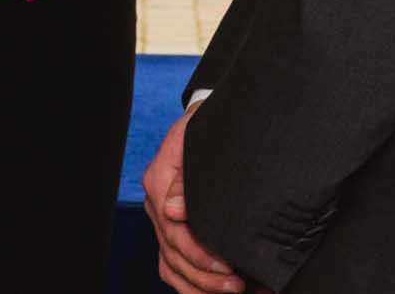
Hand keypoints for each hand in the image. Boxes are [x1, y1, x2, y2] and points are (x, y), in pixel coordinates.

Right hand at [142, 104, 245, 293]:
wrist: (207, 119)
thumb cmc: (209, 129)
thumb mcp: (199, 140)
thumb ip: (187, 177)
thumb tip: (173, 211)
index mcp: (159, 181)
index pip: (174, 232)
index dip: (201, 256)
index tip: (229, 267)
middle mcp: (156, 203)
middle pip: (172, 254)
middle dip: (205, 277)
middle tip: (238, 286)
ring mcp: (161, 217)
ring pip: (170, 265)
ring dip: (198, 286)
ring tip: (232, 292)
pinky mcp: (171, 227)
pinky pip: (172, 264)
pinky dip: (190, 284)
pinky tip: (212, 293)